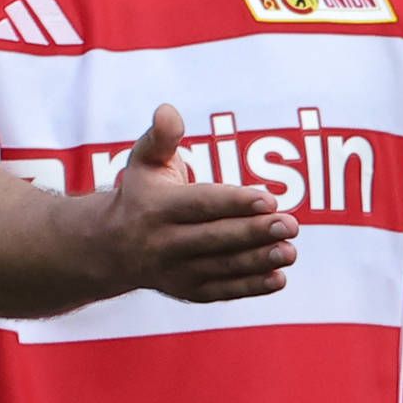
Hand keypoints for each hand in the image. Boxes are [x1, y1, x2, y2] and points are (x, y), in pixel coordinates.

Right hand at [100, 103, 296, 301]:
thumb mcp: (144, 162)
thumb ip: (161, 137)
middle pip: (215, 238)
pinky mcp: (188, 291)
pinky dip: (251, 287)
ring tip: (290, 251)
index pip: (201, 204)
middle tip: (291, 225)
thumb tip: (168, 110)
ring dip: (258, 261)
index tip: (269, 200)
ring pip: (222, 266)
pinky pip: (223, 291)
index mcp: (156, 207)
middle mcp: (163, 242)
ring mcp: (175, 271)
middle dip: (255, 233)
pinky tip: (279, 278)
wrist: (111, 248)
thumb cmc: (141, 194)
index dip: (235, 202)